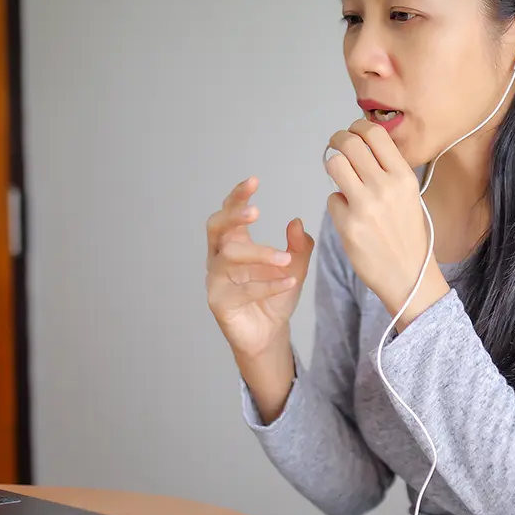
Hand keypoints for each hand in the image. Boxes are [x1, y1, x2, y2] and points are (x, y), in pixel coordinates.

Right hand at [205, 177, 313, 358]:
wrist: (269, 333)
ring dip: (259, 254)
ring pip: (229, 256)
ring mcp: (216, 280)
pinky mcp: (220, 303)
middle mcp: (219, 258)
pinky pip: (243, 289)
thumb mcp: (295, 267)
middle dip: (233, 215)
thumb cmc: (275, 295)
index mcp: (233, 243)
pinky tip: (289, 281)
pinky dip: (267, 285)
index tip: (254, 181)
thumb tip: (297, 222)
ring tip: (285, 259)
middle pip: (216, 227)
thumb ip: (298, 246)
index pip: (229, 212)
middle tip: (256, 212)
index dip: (237, 196)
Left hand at [324, 120, 448, 326]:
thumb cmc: (409, 235)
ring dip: (334, 166)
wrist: (410, 275)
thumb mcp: (409, 195)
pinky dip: (337, 204)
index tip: (352, 132)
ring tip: (340, 177)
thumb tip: (364, 145)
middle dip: (337, 139)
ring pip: (334, 164)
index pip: (375, 134)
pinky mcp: (348, 225)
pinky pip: (332, 199)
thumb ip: (389, 171)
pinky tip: (350, 216)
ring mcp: (365, 206)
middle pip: (349, 143)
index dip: (358, 127)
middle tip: (336, 144)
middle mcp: (385, 187)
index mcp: (404, 177)